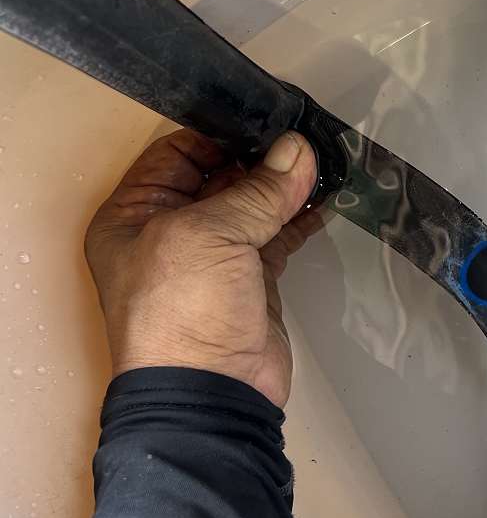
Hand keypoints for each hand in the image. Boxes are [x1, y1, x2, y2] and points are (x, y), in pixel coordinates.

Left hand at [85, 129, 321, 408]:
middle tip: (299, 146)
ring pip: (252, 207)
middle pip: (219, 179)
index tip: (263, 126)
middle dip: (260, 162)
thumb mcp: (209, 236)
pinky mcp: (251, 281)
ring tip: (317, 167)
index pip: (177, 154)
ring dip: (284, 189)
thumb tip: (294, 154)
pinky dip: (299, 219)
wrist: (213, 391)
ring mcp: (212, 259)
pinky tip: (320, 203)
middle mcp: (170, 234)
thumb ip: (257, 192)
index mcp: (134, 216)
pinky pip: (276, 237)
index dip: (219, 137)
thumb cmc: (178, 322)